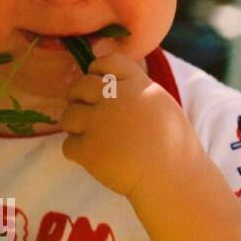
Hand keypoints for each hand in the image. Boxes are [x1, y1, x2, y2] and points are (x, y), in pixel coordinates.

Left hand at [59, 53, 188, 197]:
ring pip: (68, 116)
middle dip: (79, 100)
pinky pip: (68, 145)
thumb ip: (132, 85)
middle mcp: (116, 98)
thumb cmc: (170, 144)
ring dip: (75, 127)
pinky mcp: (90, 150)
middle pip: (79, 87)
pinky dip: (78, 154)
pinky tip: (97, 158)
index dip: (95, 72)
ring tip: (94, 139)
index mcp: (136, 84)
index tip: (100, 88)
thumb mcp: (158, 102)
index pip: (104, 61)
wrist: (173, 179)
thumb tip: (101, 71)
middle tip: (91, 117)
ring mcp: (101, 124)